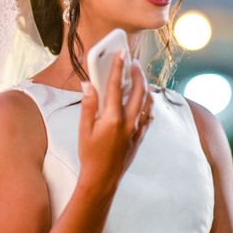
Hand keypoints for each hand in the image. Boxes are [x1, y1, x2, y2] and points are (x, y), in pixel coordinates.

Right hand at [77, 52, 151, 192]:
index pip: (115, 86)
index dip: (118, 66)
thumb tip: (88, 84)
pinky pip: (148, 115)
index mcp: (112, 118)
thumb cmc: (90, 155)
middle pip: (138, 90)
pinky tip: (144, 99)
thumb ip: (88, 105)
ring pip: (147, 102)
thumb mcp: (83, 129)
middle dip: (137, 73)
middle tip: (133, 62)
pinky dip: (147, 103)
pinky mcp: (140, 136)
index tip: (120, 53)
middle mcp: (128, 121)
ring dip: (144, 86)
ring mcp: (136, 129)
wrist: (102, 179)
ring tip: (139, 77)